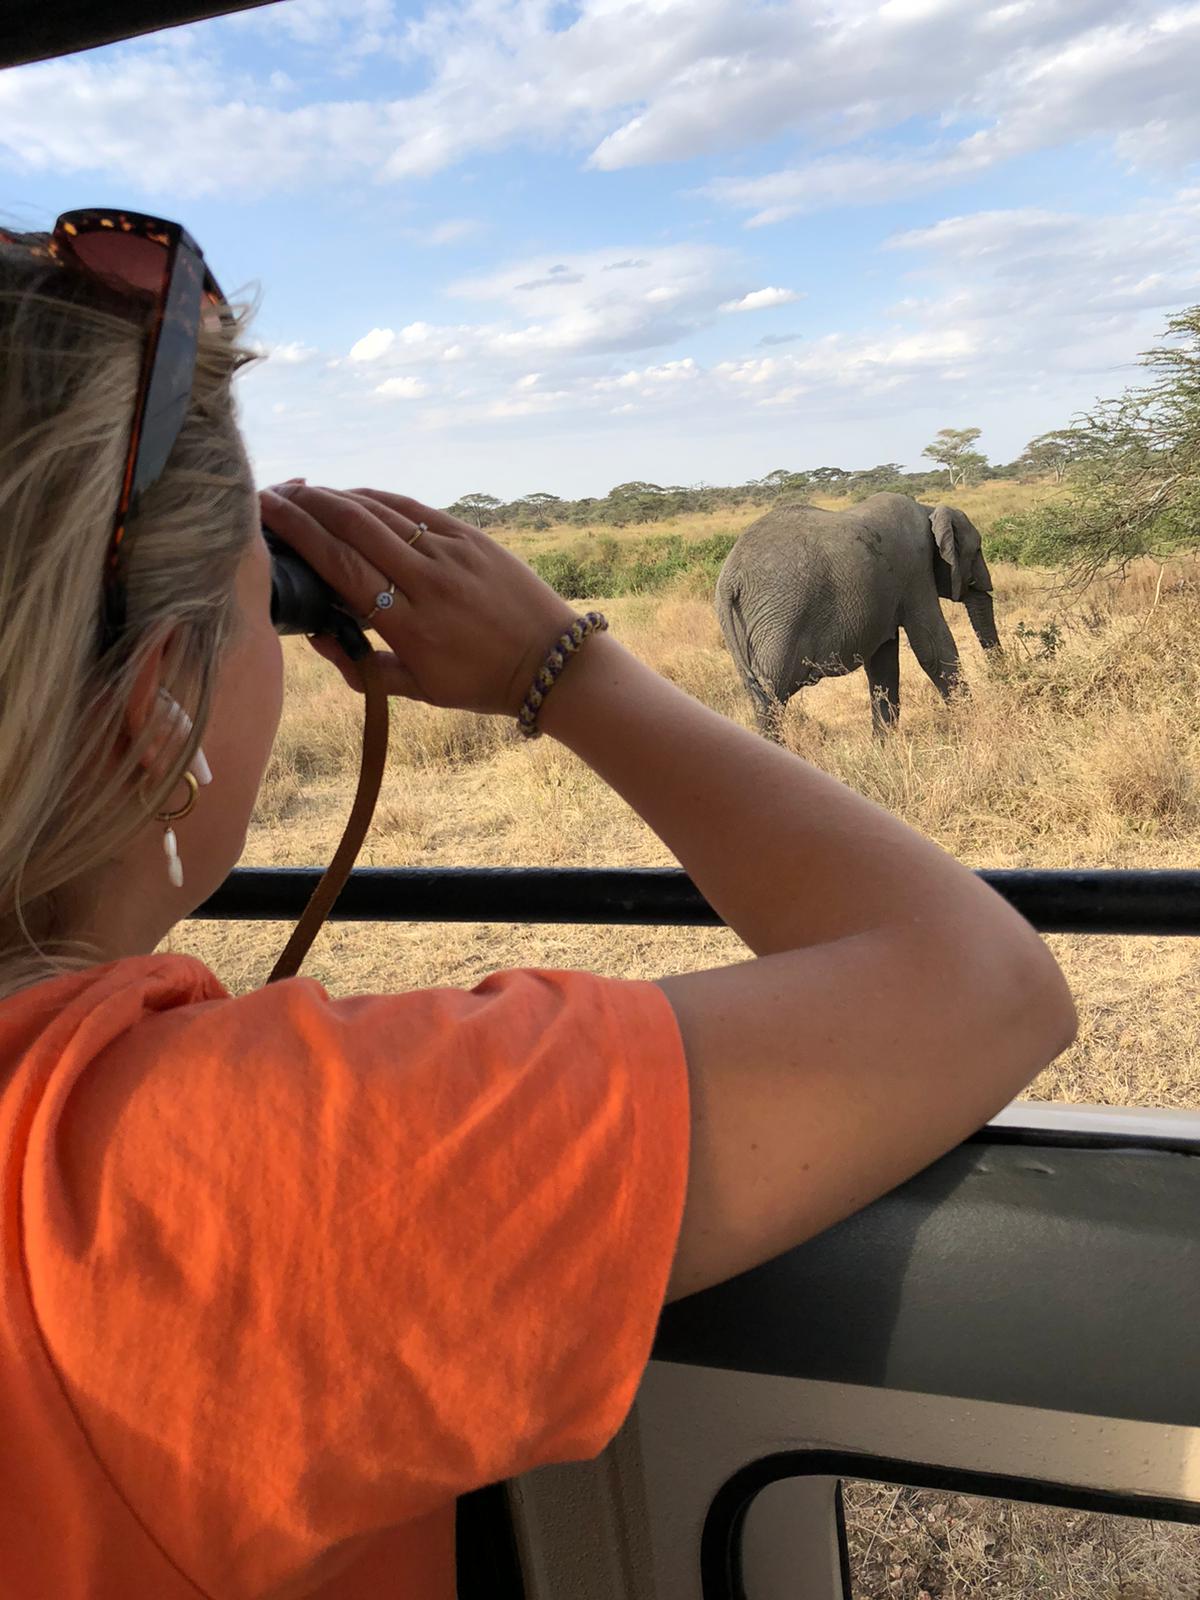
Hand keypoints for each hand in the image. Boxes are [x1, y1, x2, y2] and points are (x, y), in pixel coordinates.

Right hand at [259, 484, 578, 715]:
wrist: (552, 661)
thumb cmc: (481, 682)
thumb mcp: (419, 690)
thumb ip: (361, 668)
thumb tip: (315, 636)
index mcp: (410, 626)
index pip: (340, 566)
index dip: (298, 534)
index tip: (264, 515)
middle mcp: (428, 583)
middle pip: (353, 527)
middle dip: (305, 504)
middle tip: (270, 494)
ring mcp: (452, 554)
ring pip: (380, 511)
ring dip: (335, 496)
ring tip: (301, 491)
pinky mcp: (471, 537)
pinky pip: (412, 509)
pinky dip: (376, 499)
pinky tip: (350, 496)